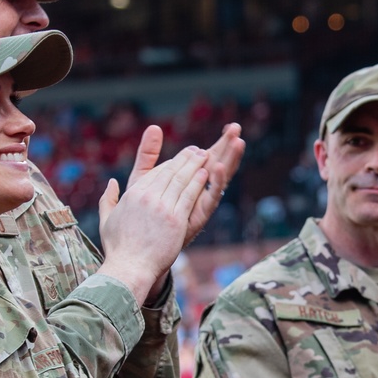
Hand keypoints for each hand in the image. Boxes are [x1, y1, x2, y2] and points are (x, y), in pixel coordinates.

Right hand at [97, 146, 208, 303]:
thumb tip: (112, 183)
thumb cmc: (118, 249)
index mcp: (132, 195)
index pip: (155, 173)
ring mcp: (162, 208)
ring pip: (181, 180)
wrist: (130, 268)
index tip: (179, 159)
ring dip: (194, 165)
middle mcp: (147, 197)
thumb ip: (107, 200)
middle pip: (170, 172)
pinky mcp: (176, 220)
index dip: (170, 164)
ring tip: (204, 156)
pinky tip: (206, 173)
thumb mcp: (106, 220)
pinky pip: (189, 195)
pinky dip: (198, 182)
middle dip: (185, 159)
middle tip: (196, 150)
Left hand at [127, 123, 244, 247]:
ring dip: (229, 161)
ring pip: (219, 179)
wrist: (139, 251)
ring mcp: (199, 204)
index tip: (232, 126)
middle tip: (238, 129)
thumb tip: (154, 127)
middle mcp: (198, 192)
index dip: (221, 142)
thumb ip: (148, 154)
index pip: (208, 157)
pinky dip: (216, 183)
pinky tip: (218, 167)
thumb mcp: (142, 178)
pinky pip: (210, 198)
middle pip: (217, 164)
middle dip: (228, 147)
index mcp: (188, 181)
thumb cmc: (139, 214)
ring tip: (238, 142)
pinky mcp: (197, 217)